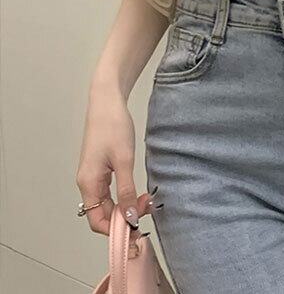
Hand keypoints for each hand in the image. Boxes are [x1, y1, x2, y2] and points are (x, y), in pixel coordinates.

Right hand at [76, 85, 151, 234]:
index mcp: (88, 184)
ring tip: (147, 201)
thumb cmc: (113, 127)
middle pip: (103, 213)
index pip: (97, 221)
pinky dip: (125, 194)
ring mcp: (93, 176)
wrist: (107, 102)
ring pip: (108, 202)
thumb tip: (129, 217)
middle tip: (148, 210)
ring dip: (126, 206)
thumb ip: (126, 190)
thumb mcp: (124, 160)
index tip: (137, 229)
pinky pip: (111, 190)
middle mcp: (87, 183)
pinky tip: (138, 192)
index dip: (116, 230)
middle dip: (125, 217)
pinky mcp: (101, 168)